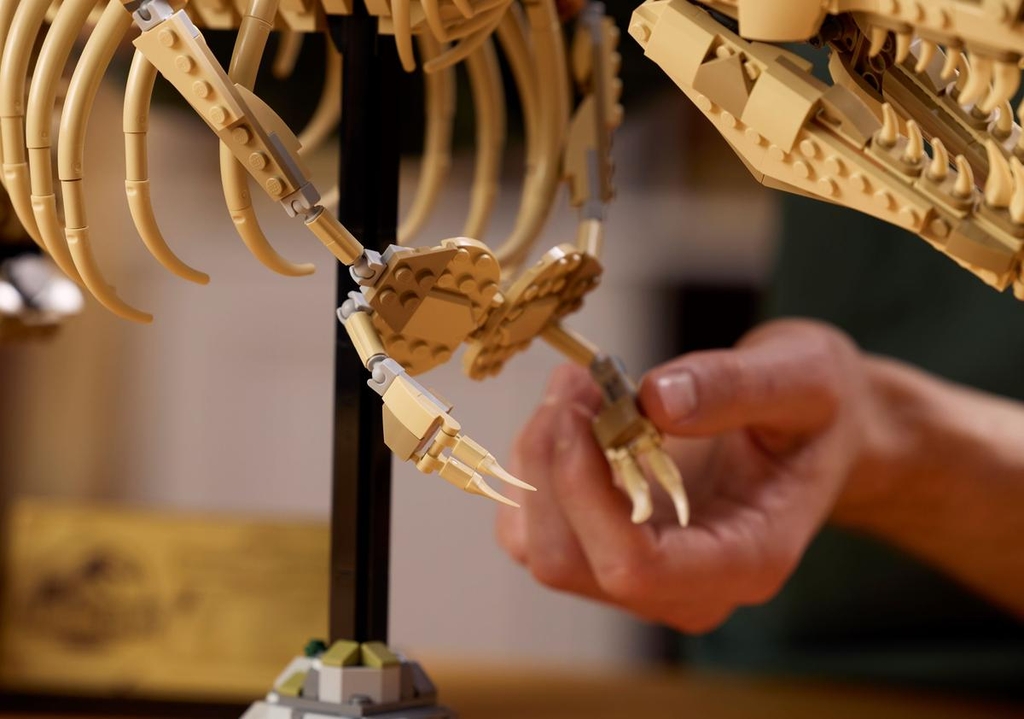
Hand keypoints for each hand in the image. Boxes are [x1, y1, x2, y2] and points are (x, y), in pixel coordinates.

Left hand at [496, 319, 895, 632]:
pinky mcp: (610, 549)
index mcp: (746, 560)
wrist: (814, 434)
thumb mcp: (804, 376)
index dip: (587, 493)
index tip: (583, 406)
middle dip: (551, 466)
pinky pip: (535, 530)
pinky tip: (572, 417)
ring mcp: (644, 576)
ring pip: (539, 548)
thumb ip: (735, 386)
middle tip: (576, 381)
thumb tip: (656, 400)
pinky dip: (536, 469)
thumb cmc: (818, 413)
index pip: (637, 568)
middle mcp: (688, 588)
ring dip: (537, 462)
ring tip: (577, 387)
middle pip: (569, 563)